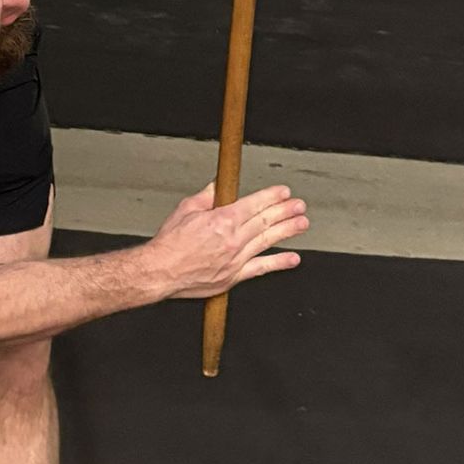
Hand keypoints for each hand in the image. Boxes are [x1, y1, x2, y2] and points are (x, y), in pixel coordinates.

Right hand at [144, 182, 310, 299]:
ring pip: (267, 242)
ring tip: (302, 223)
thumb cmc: (170, 243)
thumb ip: (206, 197)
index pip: (254, 204)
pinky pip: (261, 269)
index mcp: (222, 220)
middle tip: (300, 206)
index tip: (284, 192)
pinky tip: (293, 258)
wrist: (161, 272)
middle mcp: (232, 239)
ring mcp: (235, 259)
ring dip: (287, 231)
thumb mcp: (186, 209)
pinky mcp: (233, 277)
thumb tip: (217, 186)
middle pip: (265, 221)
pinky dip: (278, 263)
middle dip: (286, 211)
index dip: (272, 197)